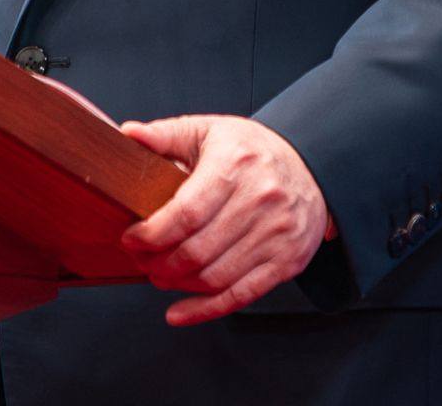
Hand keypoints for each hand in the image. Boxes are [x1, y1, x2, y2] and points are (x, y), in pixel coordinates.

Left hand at [118, 115, 333, 324]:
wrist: (313, 166)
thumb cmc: (254, 150)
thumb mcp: (210, 130)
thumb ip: (166, 134)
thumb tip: (128, 134)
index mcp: (235, 164)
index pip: (186, 213)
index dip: (152, 234)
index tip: (132, 238)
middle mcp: (260, 199)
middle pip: (197, 250)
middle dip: (159, 263)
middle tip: (141, 260)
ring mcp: (276, 234)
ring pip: (215, 277)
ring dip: (177, 284)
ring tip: (159, 275)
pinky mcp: (287, 261)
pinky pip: (241, 295)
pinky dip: (205, 310)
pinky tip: (179, 311)